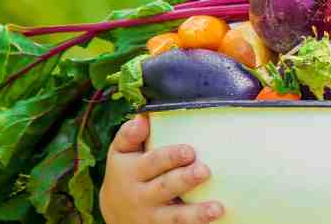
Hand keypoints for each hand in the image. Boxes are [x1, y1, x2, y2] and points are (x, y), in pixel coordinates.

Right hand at [99, 114, 224, 223]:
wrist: (113, 213)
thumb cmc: (125, 172)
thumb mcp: (120, 153)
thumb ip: (129, 134)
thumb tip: (143, 117)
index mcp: (132, 172)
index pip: (152, 162)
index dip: (171, 157)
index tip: (190, 151)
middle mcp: (141, 196)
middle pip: (165, 187)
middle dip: (185, 180)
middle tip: (204, 171)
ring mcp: (152, 217)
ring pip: (175, 217)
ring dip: (196, 213)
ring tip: (217, 208)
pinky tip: (214, 222)